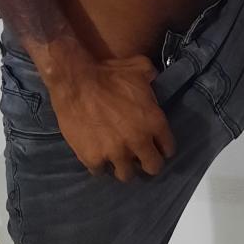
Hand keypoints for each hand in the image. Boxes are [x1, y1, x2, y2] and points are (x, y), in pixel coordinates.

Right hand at [48, 54, 176, 181]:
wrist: (75, 80)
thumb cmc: (108, 72)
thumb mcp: (140, 68)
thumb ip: (152, 77)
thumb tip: (155, 78)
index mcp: (154, 122)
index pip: (168, 148)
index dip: (162, 148)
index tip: (156, 147)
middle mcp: (139, 141)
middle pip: (152, 167)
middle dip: (147, 163)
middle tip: (139, 158)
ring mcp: (115, 153)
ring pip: (126, 175)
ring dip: (124, 167)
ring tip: (118, 160)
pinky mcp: (93, 158)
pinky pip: (100, 171)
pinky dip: (99, 165)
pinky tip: (97, 156)